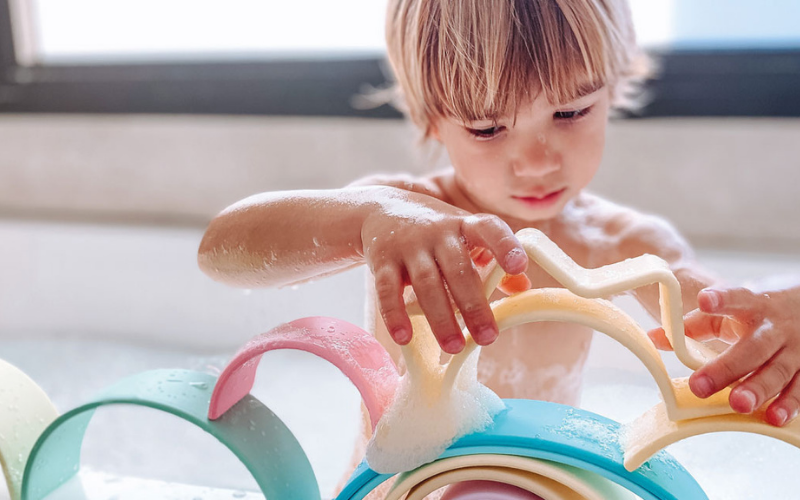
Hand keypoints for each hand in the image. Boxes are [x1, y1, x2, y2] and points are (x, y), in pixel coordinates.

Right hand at [362, 189, 527, 353]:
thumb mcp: (464, 235)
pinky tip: (404, 338)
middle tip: (489, 338)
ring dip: (441, 317)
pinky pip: (387, 289)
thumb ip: (492, 260)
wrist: (380, 209)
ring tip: (454, 347)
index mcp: (464, 225)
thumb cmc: (435, 230)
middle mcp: (438, 232)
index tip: (519, 266)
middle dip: (474, 305)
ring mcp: (408, 245)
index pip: (489, 229)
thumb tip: (523, 288)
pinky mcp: (382, 260)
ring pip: (426, 283)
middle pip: (458, 269)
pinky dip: (395, 315)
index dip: (505, 246)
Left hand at [648, 280, 799, 425]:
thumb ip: (694, 323)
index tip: (705, 300)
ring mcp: (795, 350)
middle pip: (752, 348)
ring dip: (757, 390)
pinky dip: (788, 405)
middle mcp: (775, 327)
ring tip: (738, 405)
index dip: (722, 299)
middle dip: (727, 368)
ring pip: (778, 371)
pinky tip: (773, 418)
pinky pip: (799, 389)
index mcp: (753, 304)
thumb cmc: (762, 308)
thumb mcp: (732, 307)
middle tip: (700, 386)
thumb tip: (655, 338)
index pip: (737, 298)